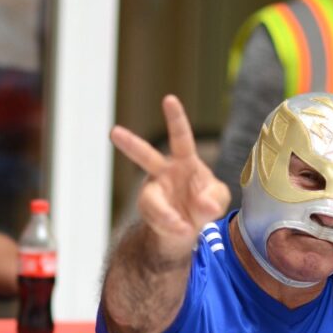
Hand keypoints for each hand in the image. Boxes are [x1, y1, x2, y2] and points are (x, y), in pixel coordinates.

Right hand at [111, 95, 229, 260]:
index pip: (181, 138)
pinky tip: (182, 230)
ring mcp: (154, 194)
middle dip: (130, 144)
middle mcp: (163, 174)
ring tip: (181, 226)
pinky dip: (173, 227)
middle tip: (114, 132)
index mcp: (184, 162)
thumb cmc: (202, 206)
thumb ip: (215, 198)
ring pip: (152, 202)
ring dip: (167, 216)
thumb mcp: (218, 199)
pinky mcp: (151, 214)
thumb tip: (205, 206)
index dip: (175, 119)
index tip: (168, 99)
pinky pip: (160, 220)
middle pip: (145, 156)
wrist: (186, 232)